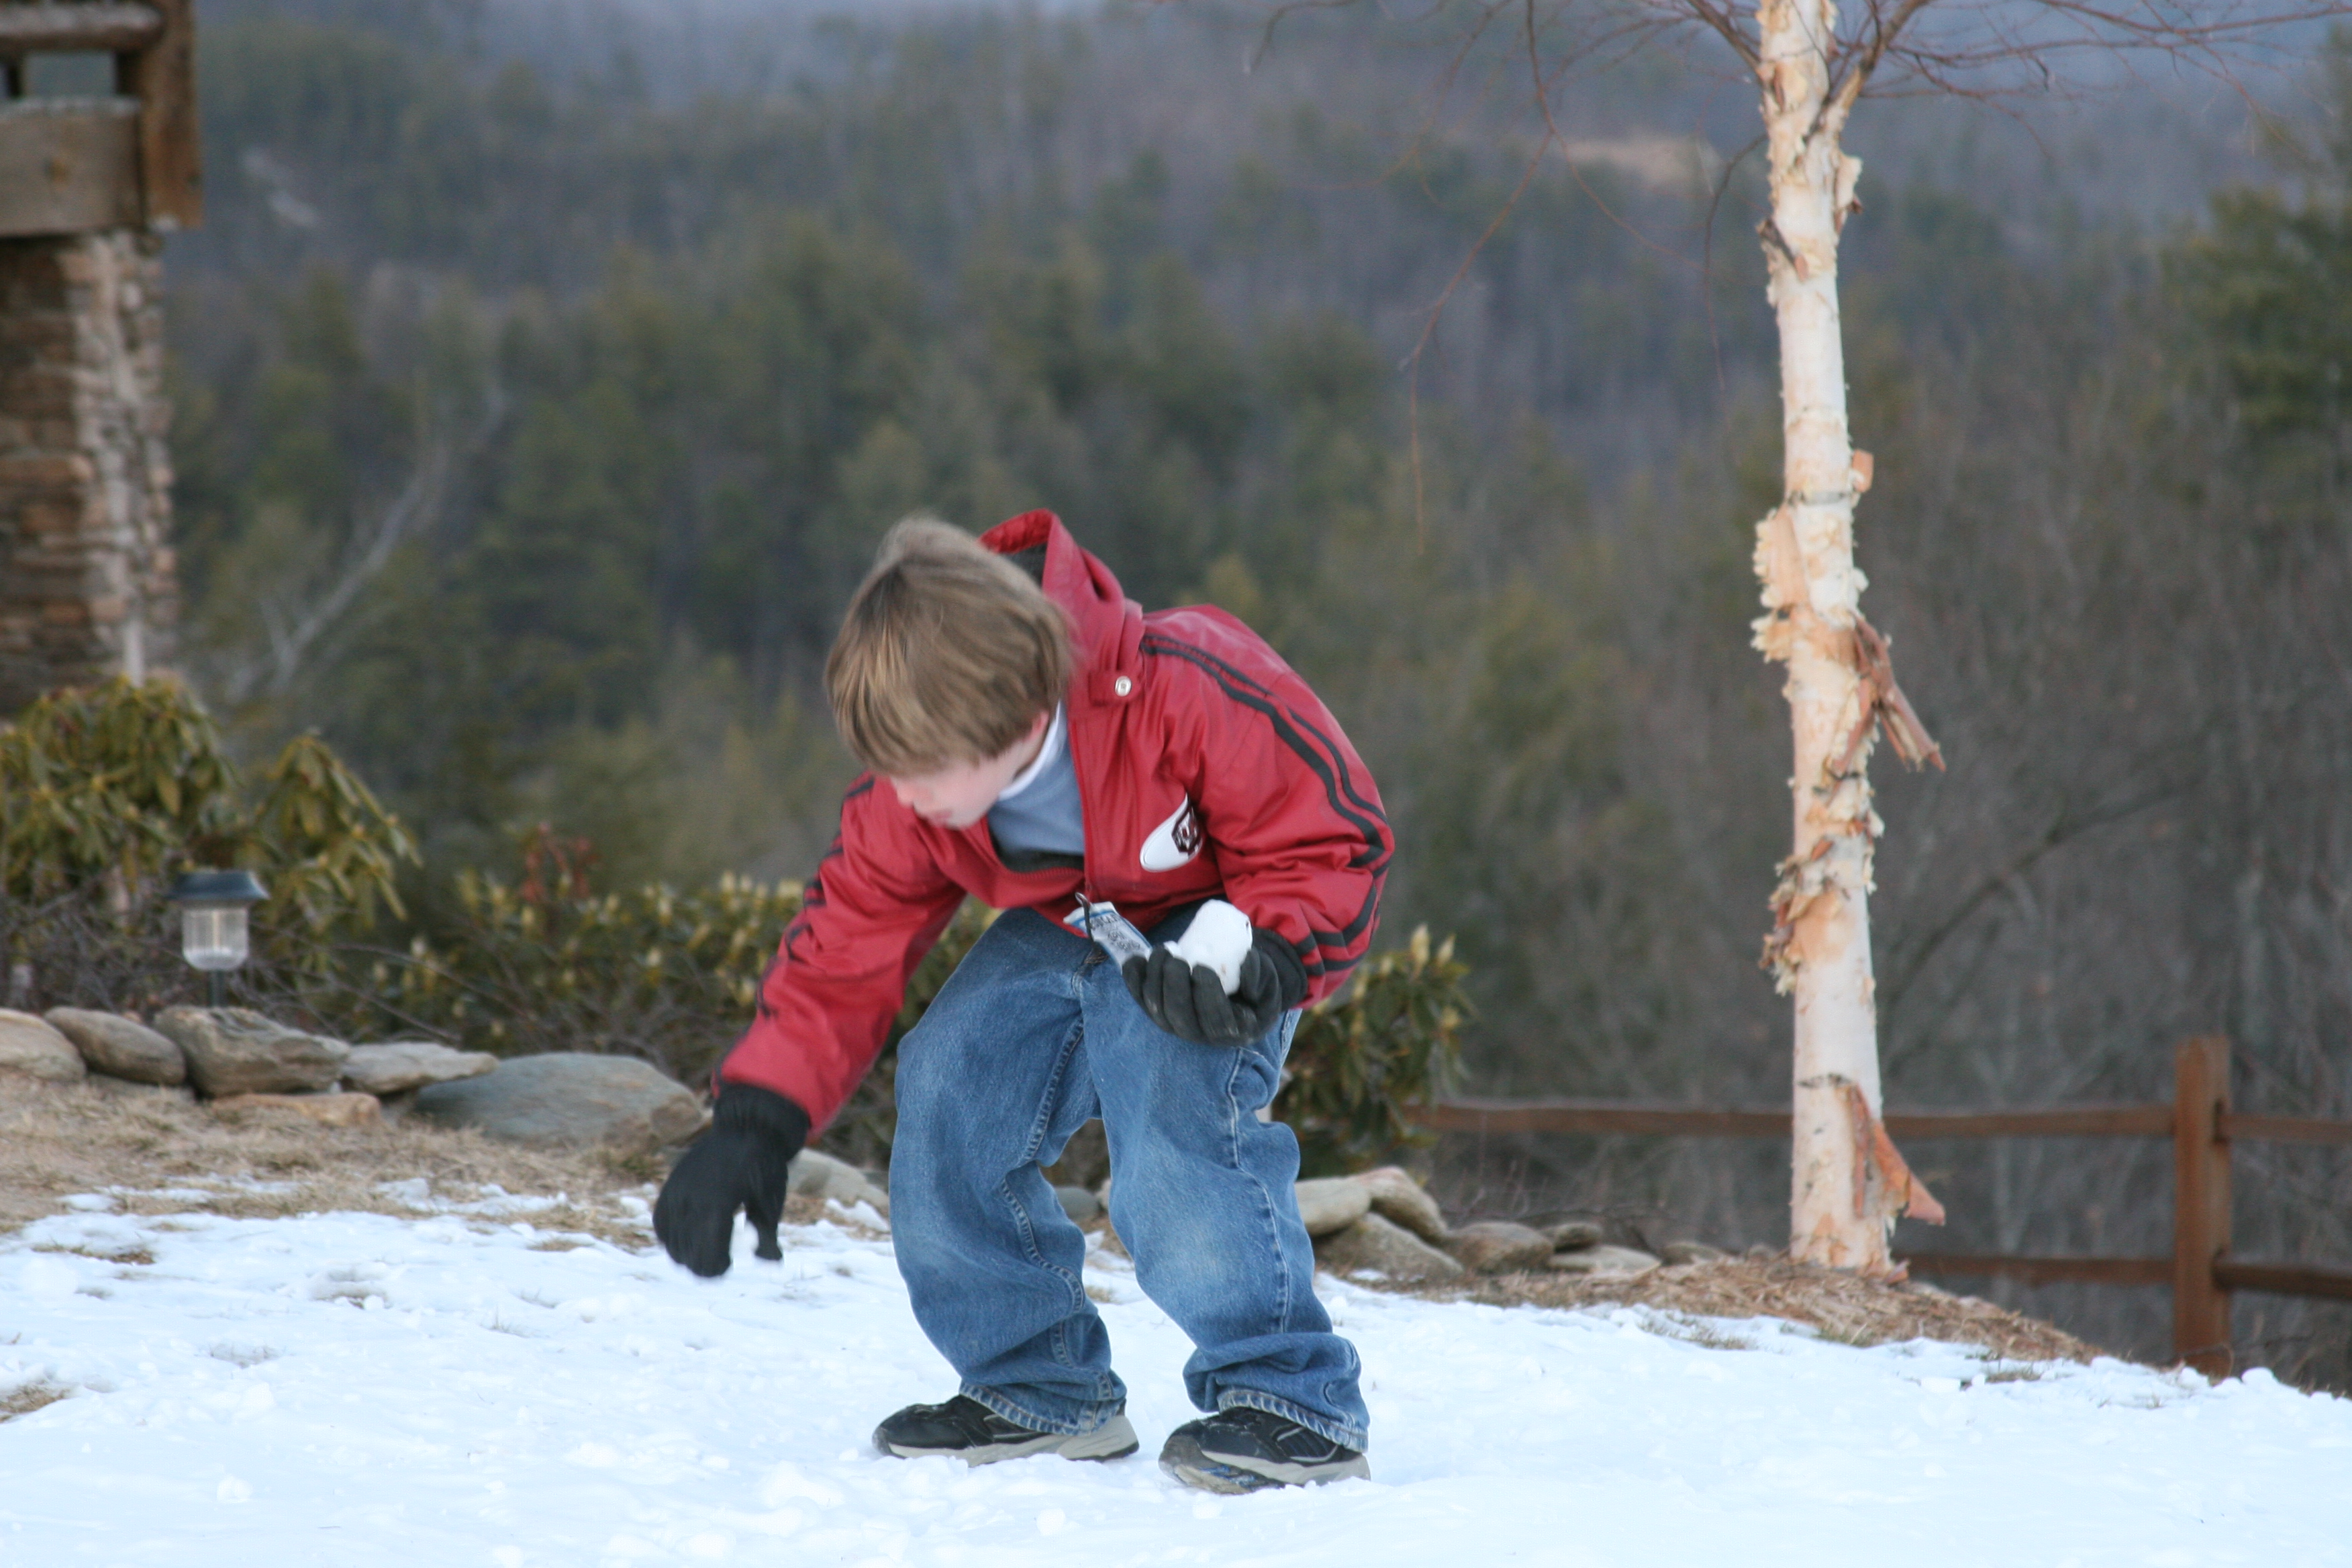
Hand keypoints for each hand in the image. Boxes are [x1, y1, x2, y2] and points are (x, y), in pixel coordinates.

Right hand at [654, 1082, 809, 1276]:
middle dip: (703, 1264)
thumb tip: (772, 1263)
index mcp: (717, 1204)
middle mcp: (691, 1199)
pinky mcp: (671, 1185)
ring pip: (671, 1241)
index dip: (715, 1269)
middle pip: (686, 1254)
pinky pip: (661, 1222)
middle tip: (722, 1259)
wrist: (747, 1127)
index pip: (704, 1256)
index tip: (729, 1264)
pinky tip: (690, 1236)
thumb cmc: (764, 1164)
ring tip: (708, 1247)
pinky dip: (672, 1236)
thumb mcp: (771, 1200)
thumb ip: (766, 1235)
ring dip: (687, 1252)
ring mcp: (677, 1191)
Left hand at [1122, 931, 1303, 1044]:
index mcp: (1234, 1031)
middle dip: (1173, 986)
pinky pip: (1141, 1000)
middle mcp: (1201, 1035)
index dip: (1207, 995)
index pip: (1216, 1021)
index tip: (1203, 967)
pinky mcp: (1159, 1012)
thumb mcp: (1270, 981)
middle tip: (1177, 957)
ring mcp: (1177, 1026)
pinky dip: (1134, 981)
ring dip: (1154, 979)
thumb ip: (1261, 976)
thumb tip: (1245, 974)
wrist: (1238, 988)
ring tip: (1162, 951)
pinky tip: (1135, 960)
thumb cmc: (1256, 986)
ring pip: (1158, 1010)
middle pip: (1180, 1018)